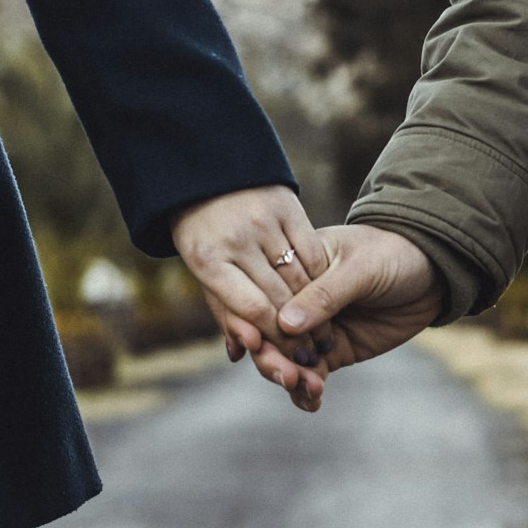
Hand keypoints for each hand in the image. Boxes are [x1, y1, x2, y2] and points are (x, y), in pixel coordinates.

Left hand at [169, 186, 332, 407]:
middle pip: (279, 297)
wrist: (207, 172)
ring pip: (300, 278)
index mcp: (208, 260)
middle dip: (297, 332)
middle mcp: (236, 239)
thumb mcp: (206, 270)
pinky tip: (322, 294)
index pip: (252, 309)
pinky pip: (312, 252)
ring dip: (315, 310)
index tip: (287, 354)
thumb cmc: (205, 234)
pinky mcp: (286, 206)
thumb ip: (226, 311)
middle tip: (310, 351)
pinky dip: (319, 277)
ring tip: (320, 332)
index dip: (276, 337)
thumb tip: (239, 355)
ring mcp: (263, 220)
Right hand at [263, 224, 443, 391]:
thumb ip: (324, 295)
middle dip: (271, 358)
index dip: (252, 321)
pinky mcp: (333, 351)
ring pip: (286, 359)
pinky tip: (312, 403)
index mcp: (292, 267)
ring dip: (290, 378)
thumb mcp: (360, 268)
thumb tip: (284, 324)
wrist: (433, 273)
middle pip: (267, 333)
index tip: (257, 344)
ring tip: (310, 389)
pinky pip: (311, 374)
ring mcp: (313, 328)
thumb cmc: (394, 254)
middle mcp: (295, 299)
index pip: (260, 296)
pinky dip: (306, 391)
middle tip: (288, 376)